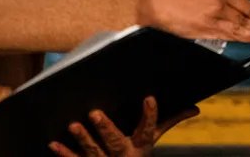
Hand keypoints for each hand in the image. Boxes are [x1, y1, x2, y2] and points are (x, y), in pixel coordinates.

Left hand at [48, 96, 198, 156]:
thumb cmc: (138, 152)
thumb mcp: (154, 139)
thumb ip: (170, 121)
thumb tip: (195, 109)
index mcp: (141, 145)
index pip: (148, 128)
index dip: (149, 114)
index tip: (149, 98)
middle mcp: (124, 155)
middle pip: (116, 142)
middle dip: (106, 129)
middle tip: (95, 113)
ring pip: (94, 152)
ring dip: (83, 139)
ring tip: (74, 124)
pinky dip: (64, 154)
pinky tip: (54, 143)